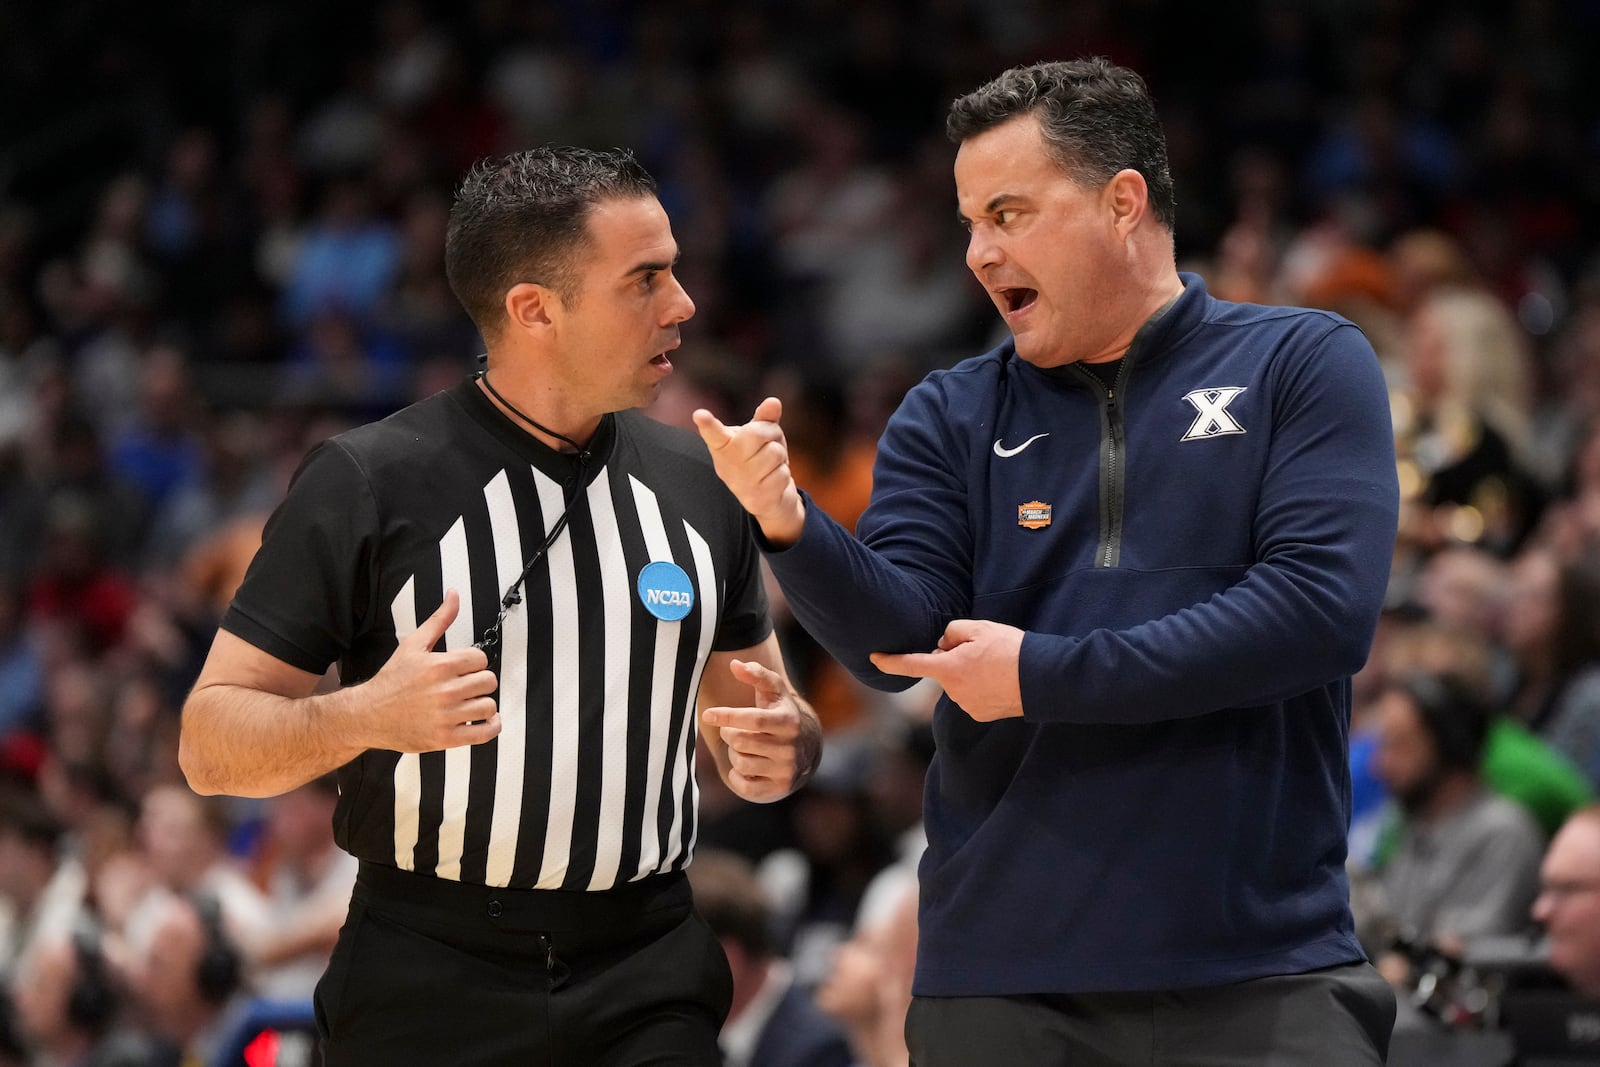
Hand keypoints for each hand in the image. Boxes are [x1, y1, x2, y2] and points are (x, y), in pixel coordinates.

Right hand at [354, 590, 500, 751]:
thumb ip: (439, 620)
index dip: (475, 663)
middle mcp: (444, 691)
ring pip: (488, 706)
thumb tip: (454, 595)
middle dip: (479, 682)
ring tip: (471, 703)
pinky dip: (492, 726)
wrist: (368, 714)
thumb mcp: (413, 645)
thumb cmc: (391, 680)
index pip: (481, 660)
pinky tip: (487, 720)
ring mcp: (445, 717)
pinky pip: (483, 733)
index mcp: (439, 666)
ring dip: (483, 704)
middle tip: (467, 686)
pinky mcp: (445, 738)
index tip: (466, 669)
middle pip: (488, 682)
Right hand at [692, 396, 805, 545]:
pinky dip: (784, 473)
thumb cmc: (759, 458)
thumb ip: (764, 418)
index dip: (707, 424)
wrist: (766, 499)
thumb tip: (774, 402)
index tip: (700, 415)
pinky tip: (773, 479)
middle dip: (772, 433)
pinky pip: (782, 473)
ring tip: (771, 463)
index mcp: (722, 445)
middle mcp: (727, 465)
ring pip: (774, 452)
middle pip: (757, 433)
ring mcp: (741, 483)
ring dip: (780, 455)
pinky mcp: (757, 498)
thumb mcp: (760, 436)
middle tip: (768, 443)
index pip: (713, 433)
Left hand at [701, 658, 820, 800]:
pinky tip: (743, 766)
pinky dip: (736, 775)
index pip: (752, 720)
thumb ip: (756, 674)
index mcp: (788, 722)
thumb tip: (734, 665)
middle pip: (740, 741)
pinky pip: (744, 786)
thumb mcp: (773, 691)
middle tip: (730, 730)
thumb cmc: (779, 712)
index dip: (727, 716)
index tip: (707, 715)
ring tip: (742, 747)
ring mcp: (785, 770)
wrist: (804, 747)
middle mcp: (790, 748)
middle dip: (729, 733)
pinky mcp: (778, 788)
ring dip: (734, 754)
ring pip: (741, 763)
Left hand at [871, 619, 1024, 721]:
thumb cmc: (1010, 649)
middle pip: (944, 669)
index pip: (911, 664)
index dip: (890, 661)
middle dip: (954, 658)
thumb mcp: (979, 628)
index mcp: (948, 669)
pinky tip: (1000, 679)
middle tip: (983, 649)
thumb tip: (942, 645)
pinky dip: (981, 686)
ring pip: (959, 682)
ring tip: (997, 665)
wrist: (1041, 678)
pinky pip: (972, 694)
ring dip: (970, 672)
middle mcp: (953, 692)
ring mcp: (967, 705)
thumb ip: (951, 632)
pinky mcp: (981, 714)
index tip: (874, 658)